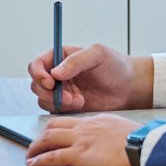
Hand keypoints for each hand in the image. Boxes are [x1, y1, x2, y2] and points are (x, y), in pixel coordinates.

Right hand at [25, 43, 152, 112]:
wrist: (129, 88)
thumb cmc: (116, 66)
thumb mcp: (98, 55)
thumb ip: (76, 61)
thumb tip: (55, 72)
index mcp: (60, 57)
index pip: (37, 65)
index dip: (38, 74)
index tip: (50, 82)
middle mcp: (57, 74)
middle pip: (36, 84)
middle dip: (49, 93)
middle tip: (68, 97)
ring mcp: (62, 91)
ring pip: (44, 99)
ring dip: (58, 102)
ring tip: (79, 100)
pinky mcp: (68, 106)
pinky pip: (55, 110)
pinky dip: (64, 110)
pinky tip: (81, 105)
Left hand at [25, 113, 139, 165]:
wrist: (145, 148)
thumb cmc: (142, 143)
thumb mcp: (123, 130)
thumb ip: (110, 132)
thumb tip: (107, 142)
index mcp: (97, 120)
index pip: (71, 122)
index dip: (58, 129)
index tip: (52, 135)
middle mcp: (85, 127)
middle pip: (54, 126)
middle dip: (41, 135)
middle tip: (35, 144)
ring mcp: (81, 140)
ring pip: (48, 138)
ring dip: (35, 147)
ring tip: (29, 155)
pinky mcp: (80, 155)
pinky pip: (53, 156)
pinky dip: (40, 160)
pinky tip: (33, 164)